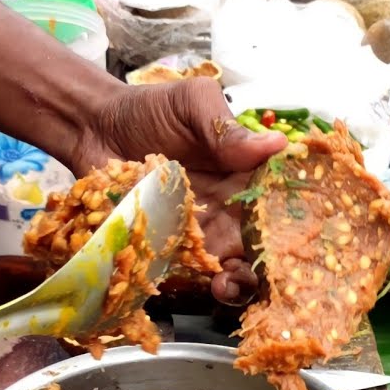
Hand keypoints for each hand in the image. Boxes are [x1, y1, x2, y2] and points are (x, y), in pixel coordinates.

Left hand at [74, 78, 287, 305]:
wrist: (94, 127)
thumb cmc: (149, 110)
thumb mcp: (193, 104)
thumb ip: (226, 128)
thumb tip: (276, 144)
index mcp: (246, 172)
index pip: (279, 200)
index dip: (292, 221)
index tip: (295, 236)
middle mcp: (230, 206)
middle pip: (262, 241)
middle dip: (269, 264)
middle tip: (267, 272)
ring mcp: (201, 230)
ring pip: (233, 264)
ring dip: (239, 282)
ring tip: (228, 285)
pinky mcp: (171, 247)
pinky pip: (193, 272)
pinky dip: (203, 284)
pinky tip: (208, 285)